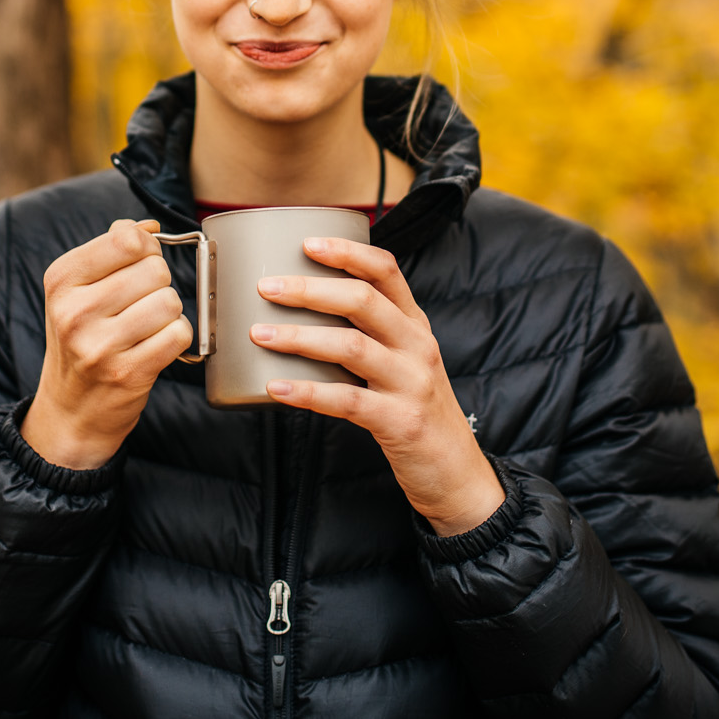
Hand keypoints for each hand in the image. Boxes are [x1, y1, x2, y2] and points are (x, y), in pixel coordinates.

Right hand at [22, 219, 195, 469]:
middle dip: (157, 284)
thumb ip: (111, 251)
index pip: (126, 238)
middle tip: (138, 305)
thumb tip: (149, 226)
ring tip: (146, 327)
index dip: (145, 247)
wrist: (70, 410)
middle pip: (155, 269)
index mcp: (61, 281)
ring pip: (170, 301)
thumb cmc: (81, 340)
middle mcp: (75, 312)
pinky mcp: (128, 373)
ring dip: (168, 312)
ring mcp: (100, 346)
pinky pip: (178, 333)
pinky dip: (176, 338)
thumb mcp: (78, 291)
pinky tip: (155, 346)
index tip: (138, 263)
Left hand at [252, 239, 503, 536]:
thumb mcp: (406, 363)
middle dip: (310, 290)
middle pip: (363, 301)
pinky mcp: (400, 421)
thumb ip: (370, 336)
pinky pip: (347, 400)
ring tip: (260, 334)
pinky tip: (277, 388)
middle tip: (267, 287)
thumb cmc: (417, 411)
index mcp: (415, 325)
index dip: (347, 252)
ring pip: (351, 346)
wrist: (457, 474)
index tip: (307, 244)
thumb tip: (303, 314)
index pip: (386, 271)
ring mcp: (411, 383)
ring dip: (300, 337)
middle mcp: (417, 346)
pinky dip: (308, 392)